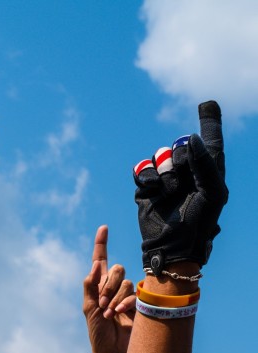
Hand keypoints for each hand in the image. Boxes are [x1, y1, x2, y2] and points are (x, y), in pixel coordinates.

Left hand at [82, 226, 134, 352]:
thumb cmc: (98, 334)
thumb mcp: (89, 308)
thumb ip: (91, 285)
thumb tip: (97, 263)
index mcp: (100, 286)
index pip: (102, 260)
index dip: (102, 244)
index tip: (103, 228)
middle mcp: (116, 288)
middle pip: (117, 269)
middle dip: (108, 286)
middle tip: (102, 304)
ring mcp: (130, 296)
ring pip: (126, 282)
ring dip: (115, 297)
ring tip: (111, 314)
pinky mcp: (143, 305)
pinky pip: (136, 294)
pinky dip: (126, 302)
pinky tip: (120, 314)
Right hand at [133, 100, 227, 273]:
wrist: (172, 245)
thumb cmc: (199, 223)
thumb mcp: (212, 192)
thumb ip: (204, 163)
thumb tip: (189, 139)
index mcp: (208, 170)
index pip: (210, 140)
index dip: (209, 121)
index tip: (207, 104)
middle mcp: (186, 171)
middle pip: (180, 144)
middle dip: (181, 157)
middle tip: (184, 178)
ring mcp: (165, 178)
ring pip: (159, 154)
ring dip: (165, 171)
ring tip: (170, 190)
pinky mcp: (145, 186)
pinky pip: (142, 168)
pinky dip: (147, 176)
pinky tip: (154, 190)